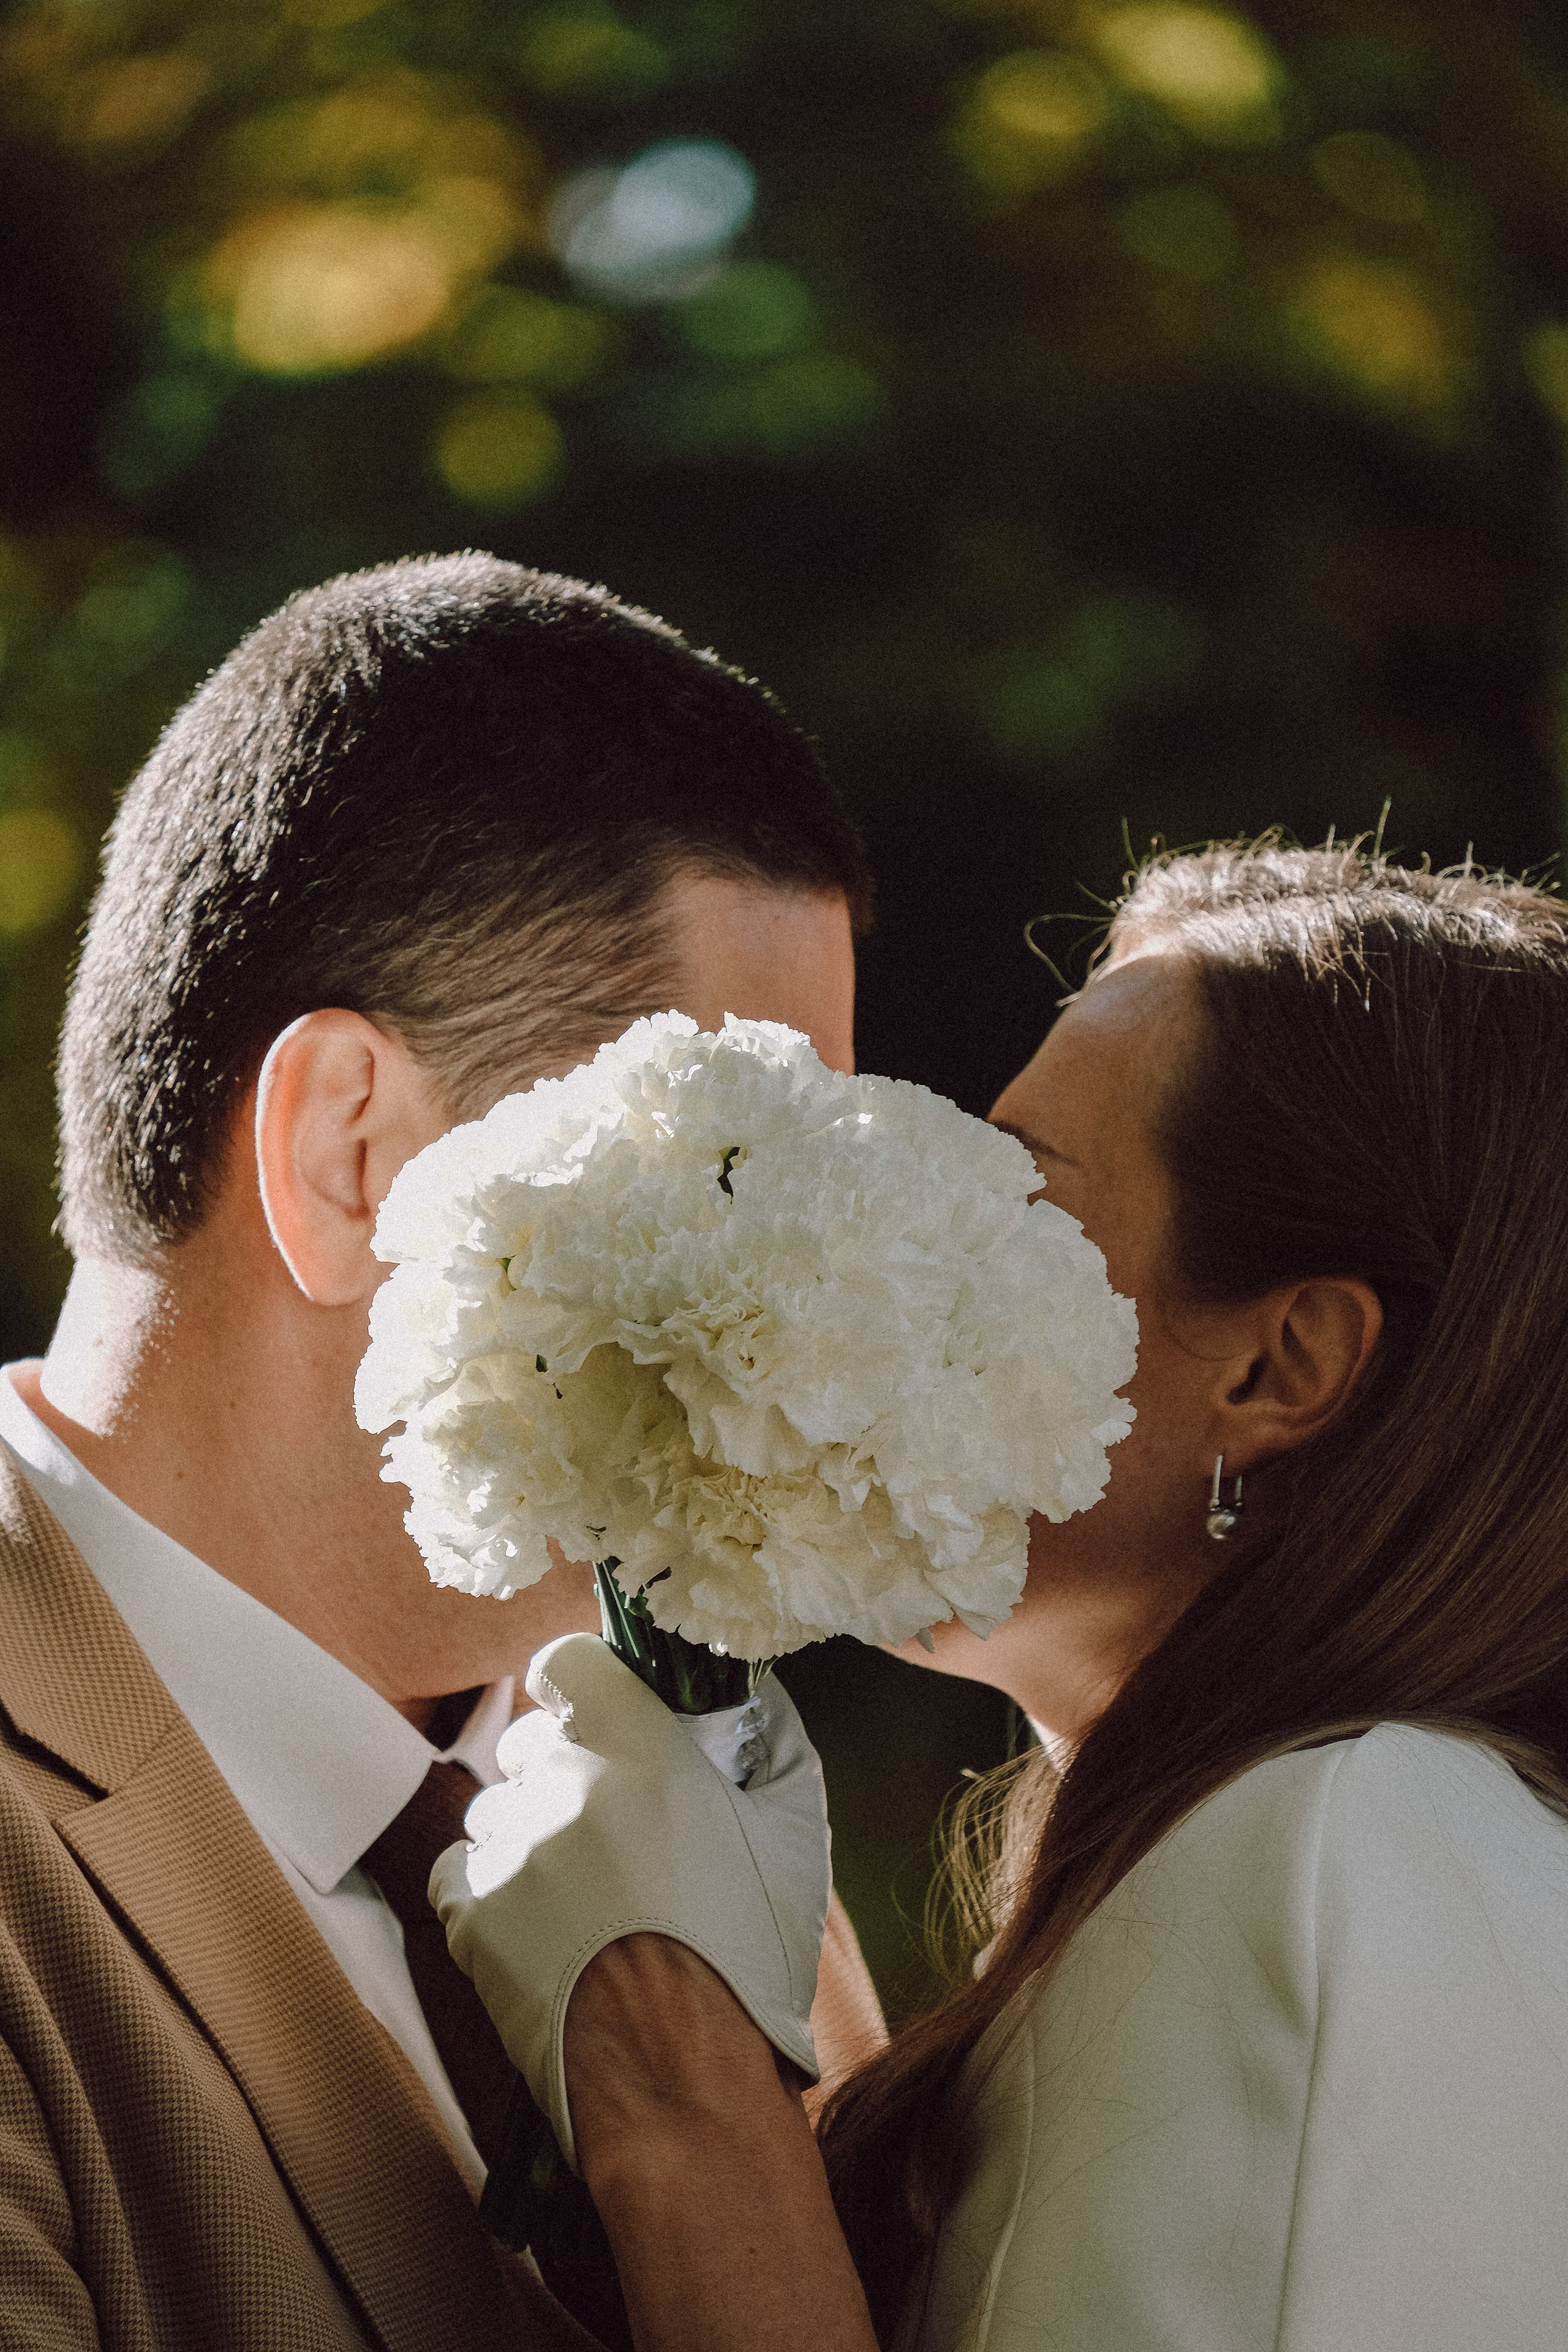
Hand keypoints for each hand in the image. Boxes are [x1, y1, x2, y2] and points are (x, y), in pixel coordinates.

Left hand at [428, 1633, 831, 2171]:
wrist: (684, 2086)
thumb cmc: (749, 1958)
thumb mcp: (796, 1834)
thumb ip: (776, 1741)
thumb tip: (758, 1695)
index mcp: (640, 1749)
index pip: (568, 1662)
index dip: (583, 1684)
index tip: (600, 1712)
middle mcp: (563, 1787)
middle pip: (532, 1741)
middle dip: (563, 1768)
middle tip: (612, 1825)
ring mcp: (509, 1853)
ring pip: (496, 1808)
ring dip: (529, 1833)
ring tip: (582, 1892)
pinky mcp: (470, 1919)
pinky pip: (459, 1870)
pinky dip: (487, 1885)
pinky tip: (536, 1920)